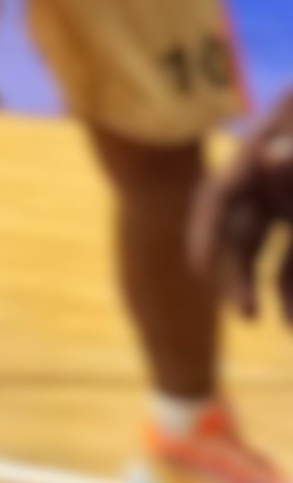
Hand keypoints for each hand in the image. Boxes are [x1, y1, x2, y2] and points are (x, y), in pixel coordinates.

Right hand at [199, 98, 292, 320]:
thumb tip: (269, 157)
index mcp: (260, 159)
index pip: (218, 196)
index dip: (205, 230)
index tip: (199, 268)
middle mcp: (270, 187)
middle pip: (239, 234)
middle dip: (238, 274)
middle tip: (246, 313)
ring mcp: (290, 208)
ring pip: (272, 257)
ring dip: (276, 291)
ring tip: (287, 325)